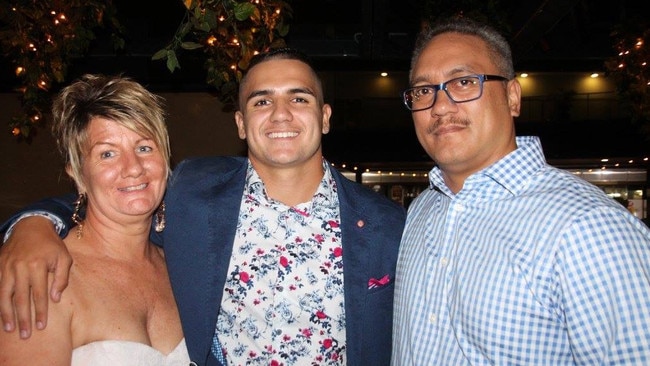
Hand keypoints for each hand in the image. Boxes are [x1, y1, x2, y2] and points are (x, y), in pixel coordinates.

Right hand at [0, 216, 71, 338]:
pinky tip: (1, 313)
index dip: (40, 312)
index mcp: (38, 266)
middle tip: (25, 335)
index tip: (41, 327)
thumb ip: (61, 278)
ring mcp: (7, 267)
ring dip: (6, 314)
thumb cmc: (51, 245)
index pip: (39, 295)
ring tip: (10, 329)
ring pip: (5, 295)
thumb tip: (55, 299)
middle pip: (21, 298)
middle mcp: (20, 268)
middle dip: (23, 318)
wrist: (31, 226)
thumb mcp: (64, 258)